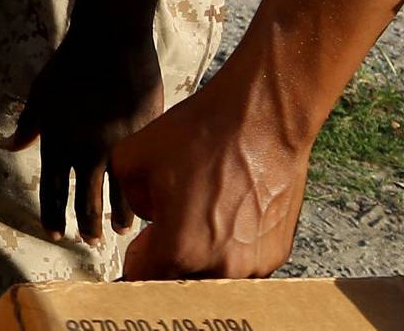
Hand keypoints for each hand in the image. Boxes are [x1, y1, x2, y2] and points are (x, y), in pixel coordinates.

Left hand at [9, 12, 163, 244]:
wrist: (110, 40)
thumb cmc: (71, 63)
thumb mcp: (41, 92)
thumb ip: (29, 125)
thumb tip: (10, 146)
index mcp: (57, 139)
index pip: (51, 186)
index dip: (52, 211)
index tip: (55, 232)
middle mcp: (84, 149)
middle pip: (84, 197)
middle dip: (86, 223)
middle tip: (89, 242)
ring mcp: (116, 146)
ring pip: (116, 194)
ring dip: (116, 216)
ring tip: (118, 233)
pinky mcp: (142, 139)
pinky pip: (142, 176)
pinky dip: (140, 197)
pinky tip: (142, 210)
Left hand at [110, 66, 309, 276]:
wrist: (262, 120)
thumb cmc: (201, 134)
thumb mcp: (133, 155)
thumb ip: (127, 196)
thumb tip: (147, 215)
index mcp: (179, 248)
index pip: (144, 278)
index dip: (136, 260)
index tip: (139, 248)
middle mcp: (219, 268)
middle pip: (181, 283)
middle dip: (169, 262)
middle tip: (170, 229)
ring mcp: (253, 266)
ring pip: (214, 278)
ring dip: (203, 258)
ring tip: (204, 214)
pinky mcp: (276, 255)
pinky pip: (243, 265)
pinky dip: (232, 249)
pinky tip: (230, 214)